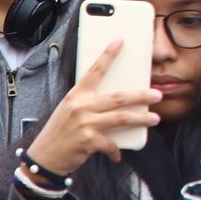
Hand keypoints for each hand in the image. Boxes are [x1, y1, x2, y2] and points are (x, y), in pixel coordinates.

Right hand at [25, 40, 161, 175]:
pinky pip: (111, 144)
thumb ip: (89, 104)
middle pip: (118, 97)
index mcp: (76, 95)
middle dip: (141, 95)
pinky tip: (118, 155)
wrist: (43, 159)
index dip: (108, 55)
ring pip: (121, 117)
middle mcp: (81, 106)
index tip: (120, 41)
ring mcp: (85, 123)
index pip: (95, 71)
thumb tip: (117, 102)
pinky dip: (116, 151)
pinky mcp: (88, 141)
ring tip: (155, 118)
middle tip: (157, 94)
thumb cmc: (59, 133)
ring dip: (141, 118)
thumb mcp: (69, 111)